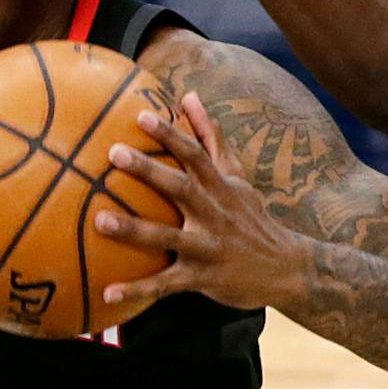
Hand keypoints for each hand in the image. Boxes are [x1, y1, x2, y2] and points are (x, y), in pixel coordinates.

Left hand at [95, 92, 310, 312]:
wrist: (288, 269)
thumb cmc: (251, 217)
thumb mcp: (237, 177)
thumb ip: (211, 137)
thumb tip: (189, 95)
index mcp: (220, 187)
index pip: (195, 155)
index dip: (170, 134)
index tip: (140, 116)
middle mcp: (215, 214)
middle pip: (181, 188)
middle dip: (149, 171)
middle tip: (114, 153)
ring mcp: (209, 247)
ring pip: (169, 238)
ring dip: (135, 230)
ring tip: (100, 220)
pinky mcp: (203, 279)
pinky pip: (166, 286)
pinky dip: (137, 290)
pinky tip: (106, 293)